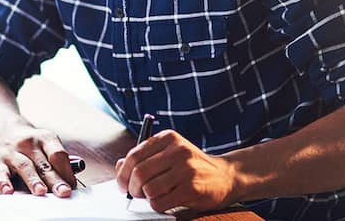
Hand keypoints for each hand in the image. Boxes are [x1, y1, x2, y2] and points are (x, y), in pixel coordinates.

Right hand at [0, 123, 74, 197]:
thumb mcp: (47, 143)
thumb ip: (59, 159)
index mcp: (45, 138)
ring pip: (24, 167)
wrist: (4, 130)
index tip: (72, 187)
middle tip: (63, 192)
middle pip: (44, 163)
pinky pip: (1, 173)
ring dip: (33, 181)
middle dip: (55, 179)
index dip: (66, 171)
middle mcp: (29, 143)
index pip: (58, 154)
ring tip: (41, 192)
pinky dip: (4, 183)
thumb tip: (75, 173)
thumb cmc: (31, 144)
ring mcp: (12, 152)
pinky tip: (8, 192)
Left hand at [115, 130, 237, 212]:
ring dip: (146, 198)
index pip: (134, 155)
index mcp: (169, 138)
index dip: (123, 173)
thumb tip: (118, 166)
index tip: (122, 184)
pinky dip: (157, 205)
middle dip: (132, 188)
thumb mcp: (170, 154)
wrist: (226, 176)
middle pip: (139, 172)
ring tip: (153, 197)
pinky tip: (165, 201)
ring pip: (149, 189)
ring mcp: (186, 169)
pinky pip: (161, 202)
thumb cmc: (193, 166)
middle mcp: (178, 150)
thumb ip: (145, 157)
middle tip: (135, 194)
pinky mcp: (191, 188)